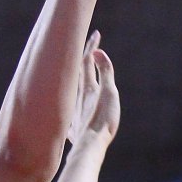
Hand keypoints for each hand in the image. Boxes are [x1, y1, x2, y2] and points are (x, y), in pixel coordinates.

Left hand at [67, 31, 119, 145]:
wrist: (90, 147)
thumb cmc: (102, 121)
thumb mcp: (109, 94)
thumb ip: (105, 73)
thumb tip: (97, 52)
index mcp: (87, 88)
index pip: (87, 61)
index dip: (92, 47)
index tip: (96, 34)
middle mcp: (77, 98)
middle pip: (78, 74)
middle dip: (84, 60)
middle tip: (88, 50)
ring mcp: (73, 112)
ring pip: (73, 91)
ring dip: (78, 81)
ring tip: (81, 77)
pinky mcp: (74, 128)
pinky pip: (72, 111)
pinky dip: (75, 104)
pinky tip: (72, 110)